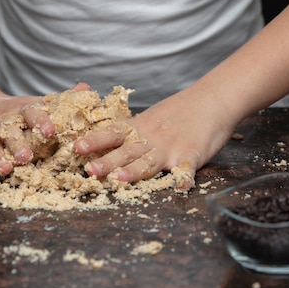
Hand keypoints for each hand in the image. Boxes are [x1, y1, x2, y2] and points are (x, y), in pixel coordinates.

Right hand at [0, 83, 89, 175]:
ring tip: (6, 169)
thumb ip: (62, 99)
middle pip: (9, 130)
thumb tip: (87, 87)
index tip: (50, 131)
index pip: (32, 112)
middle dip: (18, 144)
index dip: (41, 121)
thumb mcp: (37, 103)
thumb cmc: (17, 112)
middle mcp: (3, 118)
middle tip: (27, 158)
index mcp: (22, 109)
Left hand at [74, 86, 237, 189]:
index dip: (94, 141)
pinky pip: (187, 169)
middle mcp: (152, 138)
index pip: (112, 133)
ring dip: (134, 172)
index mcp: (140, 128)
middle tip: (89, 171)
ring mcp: (171, 148)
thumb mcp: (152, 117)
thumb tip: (110, 143)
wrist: (212, 99)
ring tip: (120, 180)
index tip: (76, 147)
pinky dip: (184, 179)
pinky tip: (180, 188)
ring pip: (149, 161)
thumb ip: (134, 132)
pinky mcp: (191, 155)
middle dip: (107, 162)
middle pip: (126, 152)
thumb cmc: (181, 110)